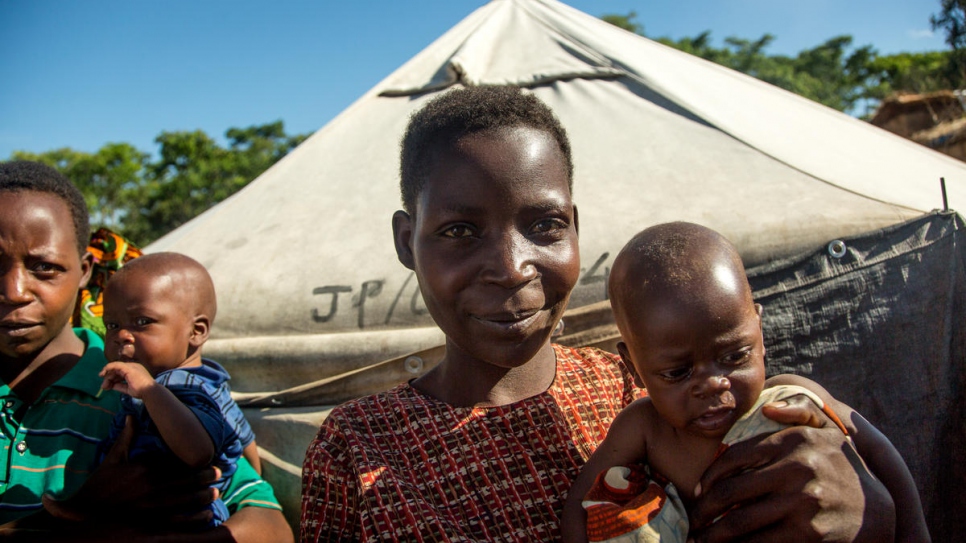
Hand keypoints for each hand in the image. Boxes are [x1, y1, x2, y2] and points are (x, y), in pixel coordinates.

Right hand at [42, 415, 218, 528]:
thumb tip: (133, 416)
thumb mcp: (112, 459)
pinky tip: (206, 516)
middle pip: (186, 482)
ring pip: (185, 501)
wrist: (82, 514)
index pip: (176, 464)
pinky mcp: (149, 524)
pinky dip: (194, 519)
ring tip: (215, 494)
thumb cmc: (98, 485)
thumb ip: (126, 438)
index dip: (195, 464)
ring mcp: (152, 507)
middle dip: (204, 479)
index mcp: (145, 469)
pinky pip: (177, 522)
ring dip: (202, 497)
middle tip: (219, 475)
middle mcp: (152, 487)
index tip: (209, 461)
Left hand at [100, 362, 155, 397]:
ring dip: (107, 377)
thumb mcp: (128, 388)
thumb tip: (111, 385)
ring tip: (104, 386)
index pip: (120, 372)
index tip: (107, 385)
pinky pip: (115, 365)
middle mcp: (133, 366)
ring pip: (114, 368)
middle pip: (117, 370)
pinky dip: (108, 368)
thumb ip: (120, 386)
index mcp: (134, 370)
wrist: (148, 391)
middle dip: (108, 378)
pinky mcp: (127, 368)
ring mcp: (130, 366)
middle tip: (104, 387)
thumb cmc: (141, 391)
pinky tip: (103, 374)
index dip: (113, 378)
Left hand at [688, 398, 895, 541]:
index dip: (709, 477)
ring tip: (700, 539)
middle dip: (704, 510)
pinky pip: (760, 542)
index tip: (698, 492)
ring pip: (740, 521)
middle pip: (731, 492)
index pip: (735, 458)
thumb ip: (800, 412)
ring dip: (714, 534)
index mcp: (794, 441)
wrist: (877, 512)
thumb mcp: (827, 432)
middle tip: (693, 520)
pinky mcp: (808, 532)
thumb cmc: (840, 470)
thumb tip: (771, 409)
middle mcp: (798, 468)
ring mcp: (803, 502)